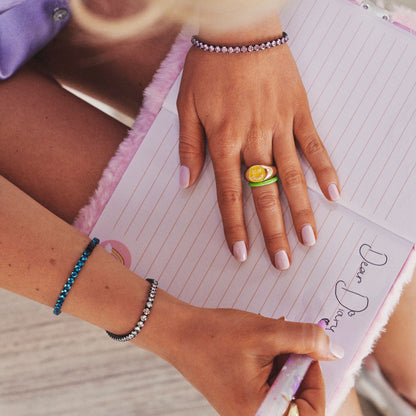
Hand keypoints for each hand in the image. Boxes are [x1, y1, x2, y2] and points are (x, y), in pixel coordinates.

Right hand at [166, 308, 341, 415]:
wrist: (178, 332)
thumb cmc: (215, 335)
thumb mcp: (265, 333)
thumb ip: (305, 340)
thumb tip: (334, 349)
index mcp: (260, 413)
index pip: (311, 413)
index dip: (316, 379)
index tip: (306, 350)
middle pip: (298, 399)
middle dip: (297, 364)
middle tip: (284, 337)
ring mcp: (246, 409)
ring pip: (285, 388)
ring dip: (284, 360)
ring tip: (268, 337)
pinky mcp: (241, 398)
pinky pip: (270, 385)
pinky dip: (272, 362)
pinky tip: (260, 343)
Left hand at [177, 13, 338, 269]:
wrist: (237, 28)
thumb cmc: (208, 67)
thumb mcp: (186, 105)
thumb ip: (189, 146)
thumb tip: (187, 183)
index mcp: (224, 140)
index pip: (229, 194)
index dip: (236, 226)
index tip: (242, 253)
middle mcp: (253, 139)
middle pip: (264, 193)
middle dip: (273, 231)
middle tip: (283, 262)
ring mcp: (279, 126)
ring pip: (291, 176)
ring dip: (301, 210)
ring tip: (310, 239)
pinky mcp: (299, 111)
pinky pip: (314, 144)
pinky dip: (325, 169)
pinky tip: (334, 194)